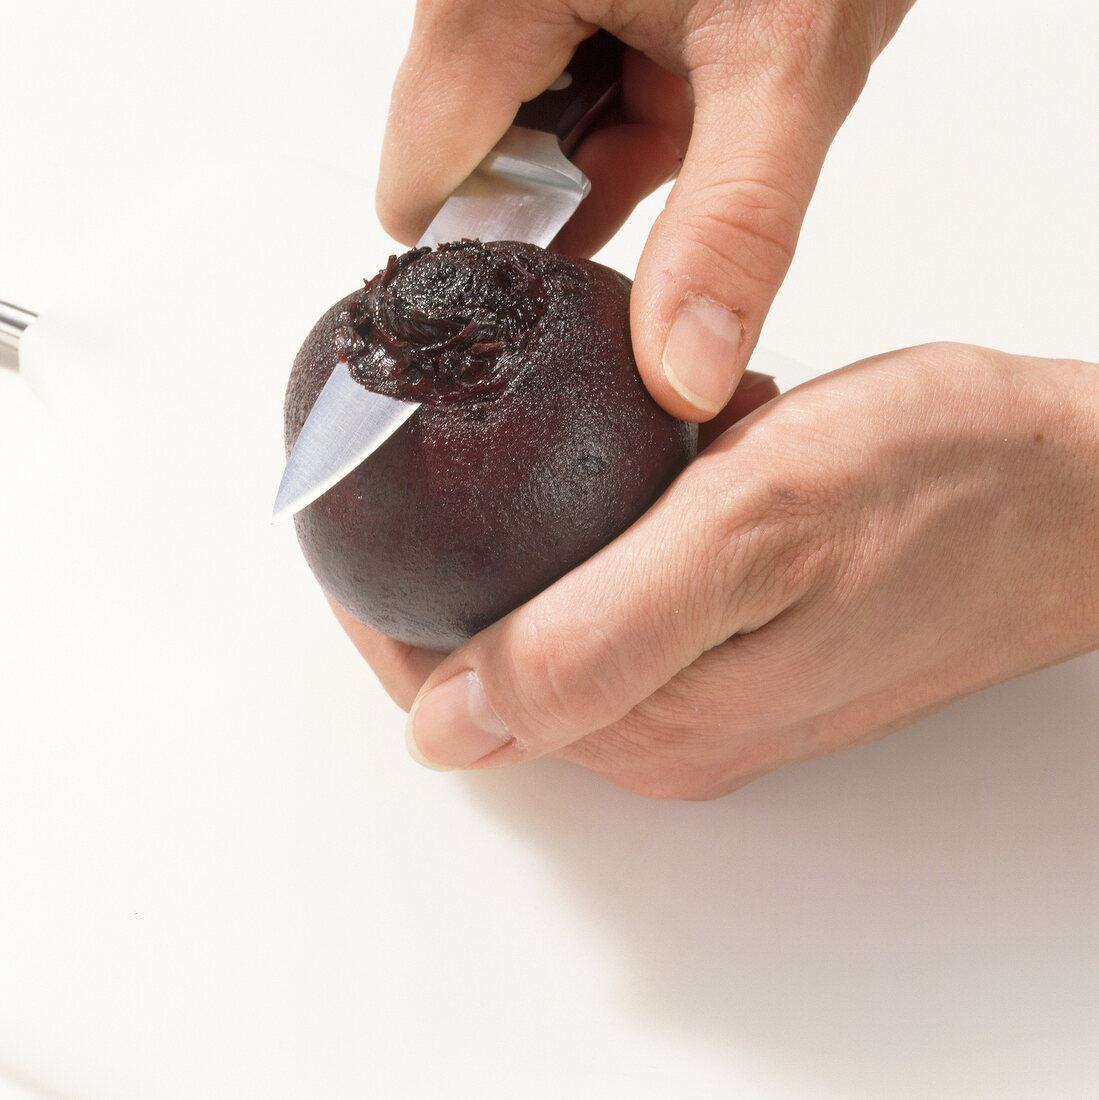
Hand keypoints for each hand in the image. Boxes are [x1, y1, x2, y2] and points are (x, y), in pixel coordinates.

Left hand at [338, 344, 1098, 798]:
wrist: (1072, 497)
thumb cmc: (939, 491)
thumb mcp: (752, 530)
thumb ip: (594, 636)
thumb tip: (446, 727)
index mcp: (646, 717)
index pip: (444, 685)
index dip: (376, 599)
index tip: (344, 500)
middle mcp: (665, 726)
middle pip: (485, 656)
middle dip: (436, 562)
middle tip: (418, 455)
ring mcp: (704, 695)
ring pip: (548, 619)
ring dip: (516, 539)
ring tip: (512, 449)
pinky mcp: (741, 653)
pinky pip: (618, 597)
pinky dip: (595, 528)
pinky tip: (625, 464)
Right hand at [378, 0, 913, 419]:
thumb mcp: (786, 58)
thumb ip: (732, 225)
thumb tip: (677, 373)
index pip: (420, 191)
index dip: (492, 262)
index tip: (569, 299)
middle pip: (476, 163)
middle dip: (575, 199)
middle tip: (674, 165)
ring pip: (533, 128)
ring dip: (618, 152)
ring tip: (698, 98)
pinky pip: (581, 82)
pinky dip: (641, 112)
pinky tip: (697, 84)